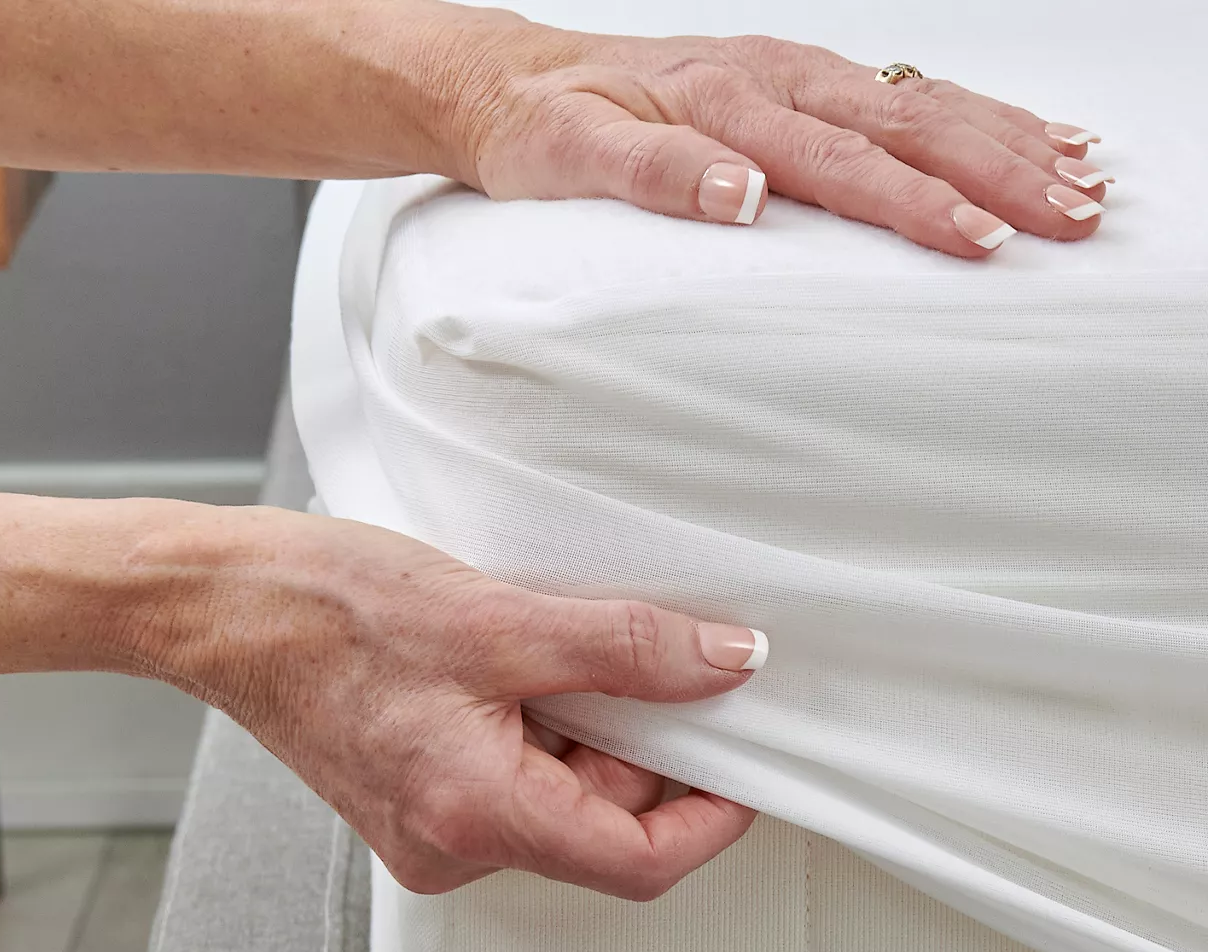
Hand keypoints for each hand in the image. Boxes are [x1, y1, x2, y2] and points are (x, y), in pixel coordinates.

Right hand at [139, 508, 767, 898]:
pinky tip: (524, 662)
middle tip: (650, 659)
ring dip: (590, 726)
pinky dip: (546, 723)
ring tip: (557, 646)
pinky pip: (517, 775)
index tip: (749, 762)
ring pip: (562, 796)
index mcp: (476, 817)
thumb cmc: (327, 611)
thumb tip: (724, 663)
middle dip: (644, 746)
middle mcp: (453, 842)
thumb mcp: (501, 618)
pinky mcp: (421, 792)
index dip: (713, 815)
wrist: (226, 604)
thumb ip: (628, 647)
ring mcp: (433, 822)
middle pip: (604, 823)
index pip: (638, 861)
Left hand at [445, 10, 1108, 254]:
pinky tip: (1008, 131)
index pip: (845, 160)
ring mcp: (789, 74)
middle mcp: (774, 78)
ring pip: (917, 99)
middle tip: (1071, 215)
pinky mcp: (790, 81)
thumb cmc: (545, 123)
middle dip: (998, 170)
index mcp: (730, 100)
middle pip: (908, 121)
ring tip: (1077, 173)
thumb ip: (658, 174)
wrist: (510, 80)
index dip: (920, 203)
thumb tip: (744, 195)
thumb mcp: (577, 154)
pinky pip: (895, 92)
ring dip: (1002, 137)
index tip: (982, 241)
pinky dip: (964, 112)